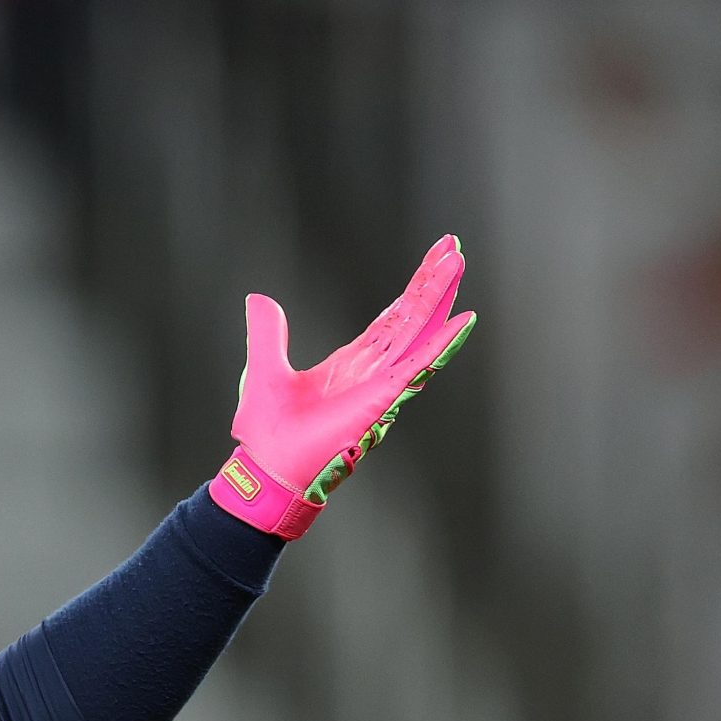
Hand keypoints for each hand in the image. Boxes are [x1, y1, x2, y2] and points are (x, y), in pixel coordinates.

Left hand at [209, 235, 475, 538]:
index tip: (433, 259)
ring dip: (438, 300)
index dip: (413, 290)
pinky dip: (440, 345)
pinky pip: (417, 367)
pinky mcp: (380, 400)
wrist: (265, 471)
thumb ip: (268, 333)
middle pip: (411, 320)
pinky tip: (462, 320)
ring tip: (457, 265)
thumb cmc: (267, 435)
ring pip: (418, 334)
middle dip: (432, 284)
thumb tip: (258, 300)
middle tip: (454, 248)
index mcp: (352, 365)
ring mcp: (380, 386)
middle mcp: (373, 373)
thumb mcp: (264, 368)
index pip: (391, 320)